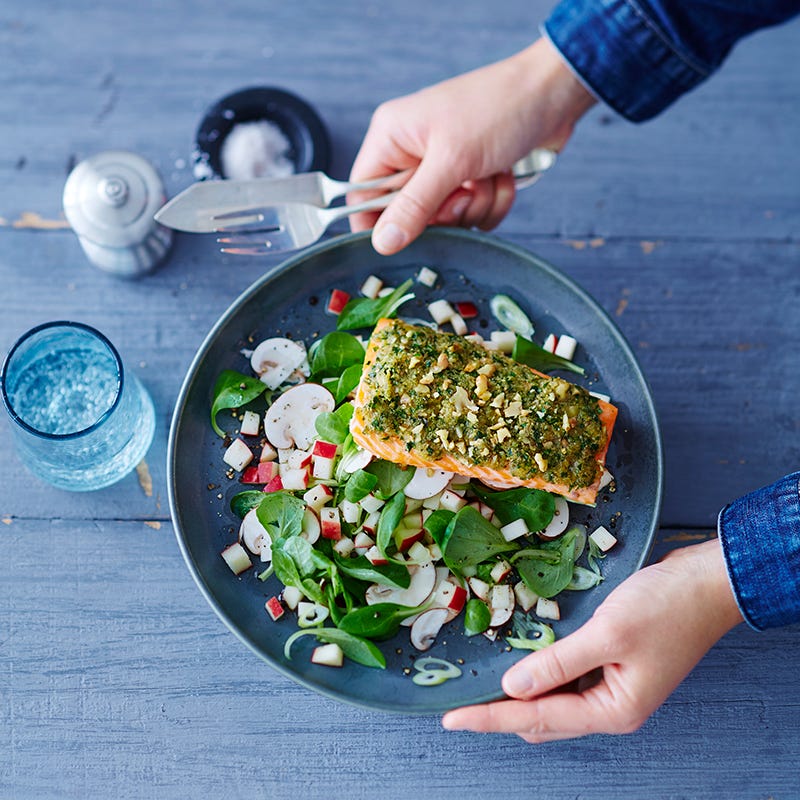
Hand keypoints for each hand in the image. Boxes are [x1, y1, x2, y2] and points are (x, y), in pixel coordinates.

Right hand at [349, 37, 595, 253]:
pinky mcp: (471, 178)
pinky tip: (503, 176)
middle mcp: (413, 153)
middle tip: (462, 193)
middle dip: (443, 212)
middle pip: (407, 214)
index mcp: (392, 138)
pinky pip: (473, 214)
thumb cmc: (498, 108)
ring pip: (446, 218)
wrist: (554, 93)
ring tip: (488, 176)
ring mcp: (444, 167)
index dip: (377, 223)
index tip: (399, 242)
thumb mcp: (450, 161)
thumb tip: (382, 242)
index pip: (363, 194)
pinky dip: (493, 202)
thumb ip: (413, 206)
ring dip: (475, 206)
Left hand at [442, 538, 742, 741]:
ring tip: (480, 687)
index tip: (451, 719)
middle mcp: (611, 707)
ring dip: (520, 696)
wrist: (706, 583)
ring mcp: (612, 688)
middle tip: (458, 704)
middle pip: (543, 719)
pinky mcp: (612, 666)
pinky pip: (566, 682)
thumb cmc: (664, 607)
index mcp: (613, 709)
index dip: (490, 717)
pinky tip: (522, 663)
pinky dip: (540, 677)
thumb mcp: (607, 633)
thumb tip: (512, 688)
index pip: (537, 718)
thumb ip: (557, 663)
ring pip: (553, 703)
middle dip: (500, 713)